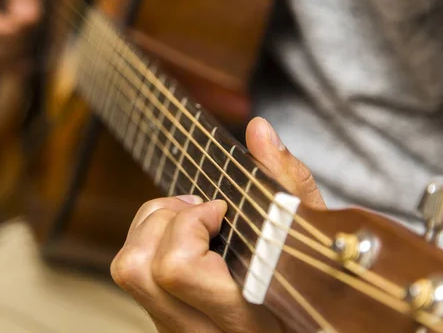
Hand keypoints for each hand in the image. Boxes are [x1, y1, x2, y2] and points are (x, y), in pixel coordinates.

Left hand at [111, 117, 325, 331]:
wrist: (311, 323)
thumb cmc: (313, 279)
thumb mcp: (311, 232)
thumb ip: (286, 180)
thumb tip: (258, 129)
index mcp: (248, 314)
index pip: (177, 269)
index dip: (190, 225)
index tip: (220, 209)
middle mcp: (207, 330)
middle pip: (139, 270)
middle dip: (162, 219)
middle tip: (197, 209)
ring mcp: (181, 329)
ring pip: (129, 272)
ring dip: (150, 228)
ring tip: (189, 219)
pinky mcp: (168, 321)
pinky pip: (135, 276)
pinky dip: (149, 241)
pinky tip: (184, 237)